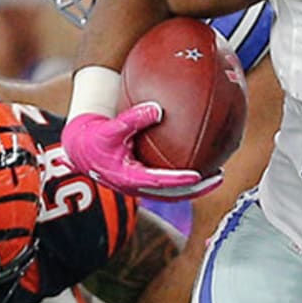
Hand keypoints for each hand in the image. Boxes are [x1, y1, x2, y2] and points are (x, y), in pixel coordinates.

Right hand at [61, 106, 208, 197]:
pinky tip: (203, 168)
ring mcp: (141, 189)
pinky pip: (169, 186)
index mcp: (129, 178)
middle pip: (173, 194)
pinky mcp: (144, 184)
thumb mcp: (112, 128)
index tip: (198, 175)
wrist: (82, 150)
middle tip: (219, 177)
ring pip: (174, 193)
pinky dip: (185, 181)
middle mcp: (137, 188)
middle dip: (198, 188)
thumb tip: (157, 108)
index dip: (179, 181)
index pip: (159, 182)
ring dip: (196, 187)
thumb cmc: (96, 137)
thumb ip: (133, 118)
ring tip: (217, 175)